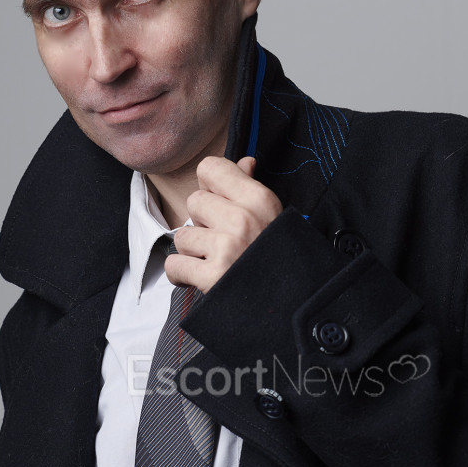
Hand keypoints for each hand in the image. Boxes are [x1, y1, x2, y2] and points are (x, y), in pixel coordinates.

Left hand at [165, 156, 282, 293]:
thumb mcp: (273, 217)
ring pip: (182, 236)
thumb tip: (245, 162)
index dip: (210, 186)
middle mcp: (243, 219)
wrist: (293, 303)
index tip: (220, 205)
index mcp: (258, 199)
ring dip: (193, 252)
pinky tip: (199, 278)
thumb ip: (252, 188)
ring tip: (217, 262)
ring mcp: (227, 248)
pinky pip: (174, 265)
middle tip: (223, 242)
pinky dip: (181, 275)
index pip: (210, 168)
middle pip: (194, 202)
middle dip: (202, 223)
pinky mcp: (212, 276)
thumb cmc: (280, 257)